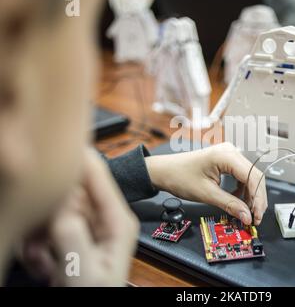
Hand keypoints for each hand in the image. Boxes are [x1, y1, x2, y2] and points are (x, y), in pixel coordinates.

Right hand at [20, 151, 138, 285]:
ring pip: (54, 209)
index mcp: (119, 222)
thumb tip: (61, 204)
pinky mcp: (73, 234)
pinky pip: (46, 225)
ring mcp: (87, 225)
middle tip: (42, 244)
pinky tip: (45, 266)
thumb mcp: (85, 270)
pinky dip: (38, 246)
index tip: (66, 140)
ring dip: (40, 236)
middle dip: (48, 217)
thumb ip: (72, 234)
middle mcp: (104, 218)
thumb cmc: (96, 296)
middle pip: (70, 193)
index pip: (100, 177)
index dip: (82, 158)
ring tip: (45, 263)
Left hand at [145, 143, 267, 224]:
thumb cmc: (179, 176)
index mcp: (226, 156)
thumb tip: (247, 216)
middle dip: (256, 199)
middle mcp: (230, 151)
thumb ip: (229, 205)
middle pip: (255, 176)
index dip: (258, 199)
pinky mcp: (226, 160)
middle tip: (254, 217)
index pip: (253, 177)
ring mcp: (229, 154)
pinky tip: (237, 200)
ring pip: (250, 177)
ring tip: (245, 211)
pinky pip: (241, 175)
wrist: (164, 171)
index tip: (256, 216)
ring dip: (250, 195)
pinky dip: (242, 189)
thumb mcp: (206, 194)